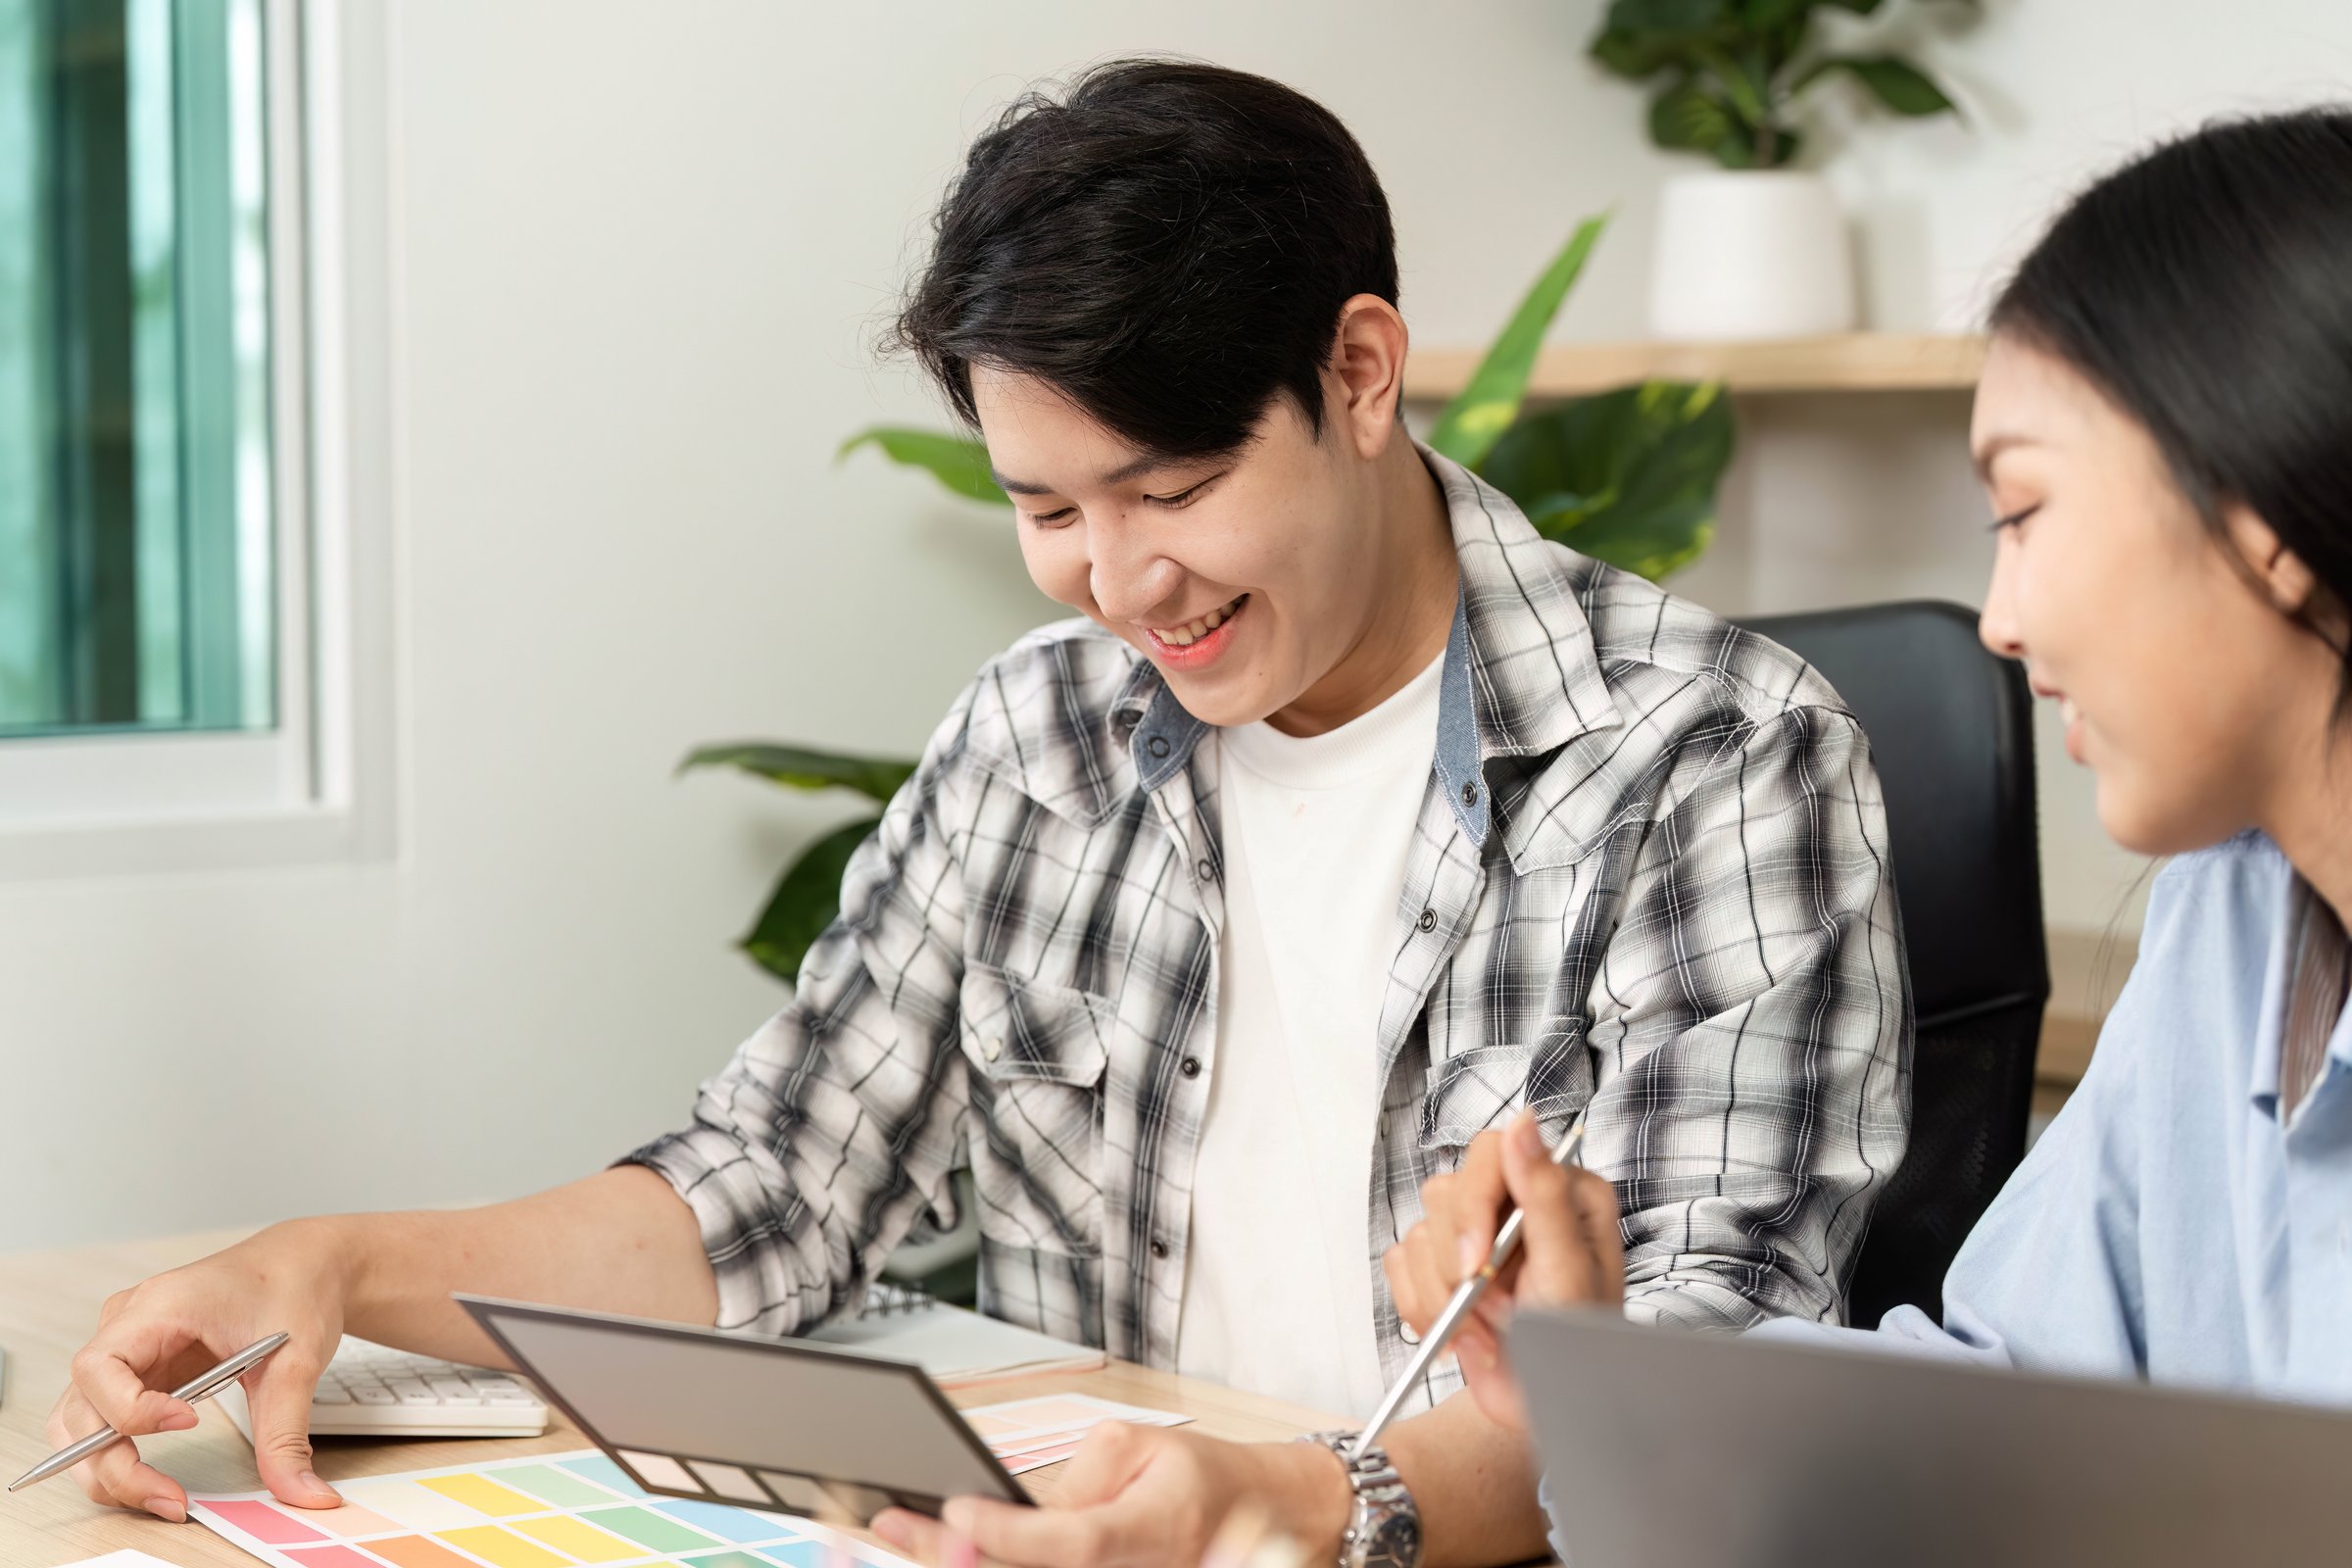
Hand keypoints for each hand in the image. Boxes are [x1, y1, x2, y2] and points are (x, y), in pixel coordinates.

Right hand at [49, 1220, 352, 1519]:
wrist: (305, 1264)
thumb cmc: (293, 1289)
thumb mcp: (298, 1362)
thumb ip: (287, 1432)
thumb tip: (299, 1492)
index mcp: (159, 1306)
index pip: (99, 1366)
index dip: (130, 1408)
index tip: (188, 1421)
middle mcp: (129, 1326)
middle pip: (80, 1408)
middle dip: (114, 1464)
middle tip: (169, 1498)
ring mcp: (129, 1349)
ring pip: (79, 1422)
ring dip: (107, 1468)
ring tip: (162, 1496)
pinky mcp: (139, 1370)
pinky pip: (104, 1419)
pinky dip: (118, 1455)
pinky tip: (156, 1476)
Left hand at [871, 1424, 1347, 1567]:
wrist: (1258, 1513)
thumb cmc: (1198, 1476)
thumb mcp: (1142, 1448)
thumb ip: (1081, 1480)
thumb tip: (1014, 1513)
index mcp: (1157, 1527)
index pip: (1073, 1542)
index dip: (1010, 1534)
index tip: (956, 1507)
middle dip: (962, 1559)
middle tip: (896, 1526)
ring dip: (968, 1564)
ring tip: (903, 1534)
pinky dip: (996, 1566)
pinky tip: (950, 1552)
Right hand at [1382, 1111, 1624, 1430]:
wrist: (1546, 1410)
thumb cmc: (1575, 1349)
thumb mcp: (1569, 1273)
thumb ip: (1545, 1195)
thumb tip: (1522, 1122)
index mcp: (1560, 1191)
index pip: (1490, 1153)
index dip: (1472, 1207)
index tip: (1475, 1266)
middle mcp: (1516, 1203)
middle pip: (1445, 1196)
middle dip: (1460, 1269)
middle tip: (1494, 1315)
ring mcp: (1476, 1234)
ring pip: (1418, 1234)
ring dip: (1445, 1299)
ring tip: (1487, 1335)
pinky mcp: (1442, 1265)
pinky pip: (1400, 1265)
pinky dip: (1421, 1308)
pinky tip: (1460, 1337)